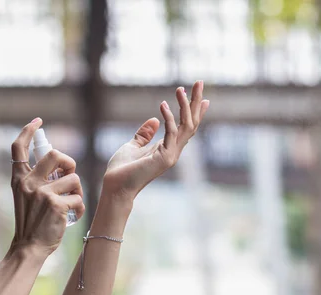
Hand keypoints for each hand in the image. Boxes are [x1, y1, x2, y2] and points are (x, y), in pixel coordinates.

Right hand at [9, 118, 84, 255]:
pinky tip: (71, 216)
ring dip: (77, 191)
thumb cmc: (33, 221)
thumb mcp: (27, 196)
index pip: (18, 148)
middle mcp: (28, 182)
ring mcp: (42, 193)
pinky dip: (79, 208)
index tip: (38, 121)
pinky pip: (79, 198)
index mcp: (19, 179)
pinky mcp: (56, 204)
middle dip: (70, 164)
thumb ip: (37, 179)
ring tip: (70, 203)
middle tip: (70, 176)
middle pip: (56, 155)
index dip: (28, 131)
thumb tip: (60, 164)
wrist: (29, 247)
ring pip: (74, 179)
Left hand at [102, 81, 209, 206]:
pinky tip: (163, 104)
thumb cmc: (122, 169)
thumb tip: (154, 120)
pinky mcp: (165, 157)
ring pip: (186, 126)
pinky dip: (168, 117)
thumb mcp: (133, 145)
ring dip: (185, 106)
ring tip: (180, 89)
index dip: (195, 112)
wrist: (115, 186)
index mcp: (168, 148)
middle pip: (191, 123)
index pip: (186, 127)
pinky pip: (171, 133)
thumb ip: (144, 134)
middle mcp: (174, 151)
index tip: (204, 98)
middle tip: (199, 82)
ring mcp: (172, 155)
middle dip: (195, 102)